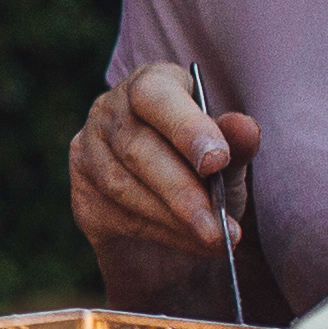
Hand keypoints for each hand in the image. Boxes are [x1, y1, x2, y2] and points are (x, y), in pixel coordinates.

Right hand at [71, 64, 257, 309]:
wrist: (176, 219)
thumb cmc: (205, 171)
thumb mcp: (229, 157)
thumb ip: (236, 143)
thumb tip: (245, 128)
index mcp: (150, 85)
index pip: (154, 96)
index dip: (185, 128)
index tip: (217, 162)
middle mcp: (109, 111)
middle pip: (136, 148)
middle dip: (182, 191)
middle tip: (219, 226)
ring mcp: (88, 152)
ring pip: (122, 187)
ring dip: (173, 219)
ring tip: (215, 239)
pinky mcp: (82, 194)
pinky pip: (115, 216)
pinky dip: (160, 234)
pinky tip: (191, 242)